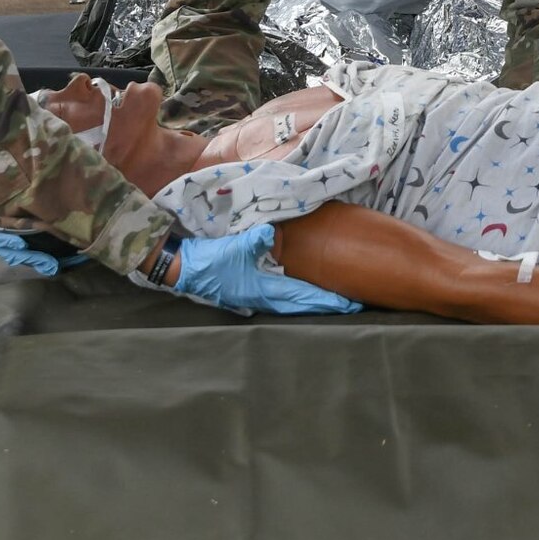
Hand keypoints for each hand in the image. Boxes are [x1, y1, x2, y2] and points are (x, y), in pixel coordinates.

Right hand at [171, 224, 363, 315]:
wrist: (184, 269)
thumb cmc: (209, 260)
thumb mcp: (233, 247)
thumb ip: (255, 241)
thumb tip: (270, 234)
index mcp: (263, 290)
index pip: (303, 297)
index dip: (328, 301)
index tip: (351, 303)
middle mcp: (263, 298)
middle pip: (303, 305)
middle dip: (328, 305)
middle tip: (354, 305)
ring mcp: (256, 297)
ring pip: (293, 304)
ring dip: (313, 303)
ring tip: (334, 301)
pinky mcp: (250, 291)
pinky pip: (281, 298)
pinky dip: (297, 298)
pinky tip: (303, 294)